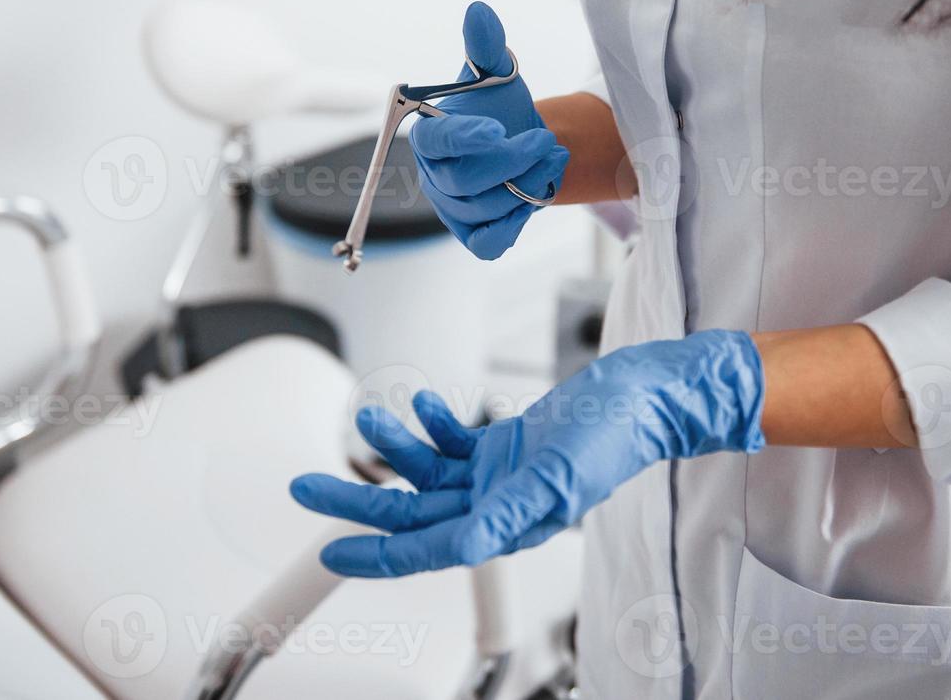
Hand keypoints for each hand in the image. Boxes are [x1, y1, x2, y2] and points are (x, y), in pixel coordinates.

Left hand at [290, 330, 765, 576]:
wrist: (645, 395)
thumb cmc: (615, 436)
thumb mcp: (556, 477)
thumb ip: (505, 514)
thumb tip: (459, 546)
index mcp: (508, 523)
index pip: (427, 548)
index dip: (375, 555)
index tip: (330, 553)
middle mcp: (497, 505)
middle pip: (410, 511)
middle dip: (357, 498)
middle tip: (305, 485)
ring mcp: (499, 476)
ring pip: (426, 473)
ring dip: (394, 445)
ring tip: (372, 415)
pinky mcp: (505, 447)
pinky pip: (453, 443)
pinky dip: (433, 424)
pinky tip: (426, 402)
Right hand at [409, 1, 568, 259]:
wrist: (522, 144)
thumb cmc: (500, 108)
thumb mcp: (497, 74)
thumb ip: (486, 46)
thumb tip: (479, 10)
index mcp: (429, 137)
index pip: (434, 143)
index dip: (464, 138)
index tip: (498, 128)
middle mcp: (434, 176)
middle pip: (463, 181)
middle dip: (512, 161)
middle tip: (546, 140)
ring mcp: (452, 209)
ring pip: (484, 209)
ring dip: (525, 184)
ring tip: (551, 158)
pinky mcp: (473, 234)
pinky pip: (488, 243)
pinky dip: (512, 225)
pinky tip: (531, 198)